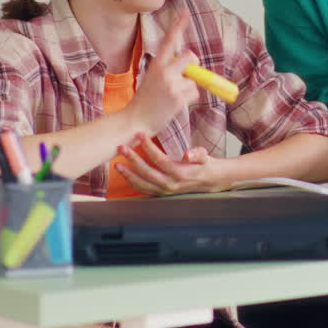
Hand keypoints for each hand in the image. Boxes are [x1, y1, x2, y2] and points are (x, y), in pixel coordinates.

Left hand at [113, 132, 228, 195]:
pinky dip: (133, 182)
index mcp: (180, 173)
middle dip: (133, 160)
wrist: (209, 181)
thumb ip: (198, 154)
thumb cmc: (205, 165)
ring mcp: (165, 190)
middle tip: (121, 148)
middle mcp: (170, 184)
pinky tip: (125, 173)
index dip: (149, 148)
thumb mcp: (206, 157)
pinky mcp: (161, 193)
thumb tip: (189, 154)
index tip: (140, 135)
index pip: (160, 160)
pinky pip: (144, 189)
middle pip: (147, 173)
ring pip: (143, 184)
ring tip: (117, 163)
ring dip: (129, 174)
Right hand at [124, 12, 198, 131]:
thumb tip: (190, 66)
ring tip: (173, 97)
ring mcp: (171, 84)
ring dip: (189, 88)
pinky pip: (194, 93)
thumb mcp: (153, 79)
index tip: (185, 12)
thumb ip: (169, 70)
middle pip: (191, 57)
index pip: (169, 41)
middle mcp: (164, 71)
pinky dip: (189, 99)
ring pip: (194, 79)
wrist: (135, 120)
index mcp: (156, 64)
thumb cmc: (145, 100)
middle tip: (186, 76)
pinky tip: (174, 105)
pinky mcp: (178, 98)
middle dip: (194, 65)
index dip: (178, 26)